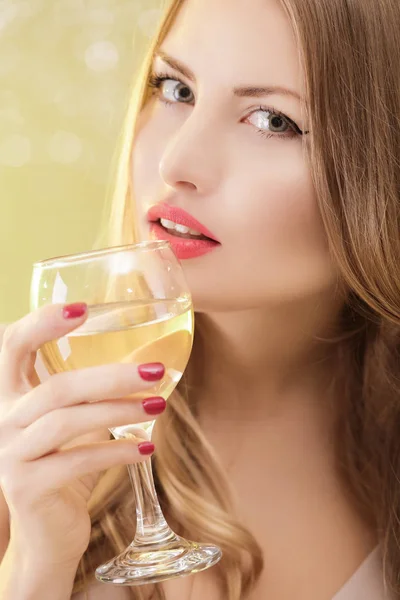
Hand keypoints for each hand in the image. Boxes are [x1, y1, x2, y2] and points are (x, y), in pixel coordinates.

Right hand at [0, 303, 165, 568]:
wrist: (46, 531)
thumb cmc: (66, 463)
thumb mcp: (75, 419)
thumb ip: (94, 389)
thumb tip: (151, 357)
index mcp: (10, 393)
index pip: (14, 346)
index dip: (43, 323)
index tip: (83, 308)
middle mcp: (2, 419)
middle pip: (57, 387)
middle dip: (111, 376)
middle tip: (157, 370)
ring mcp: (10, 454)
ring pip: (67, 421)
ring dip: (120, 411)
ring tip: (160, 405)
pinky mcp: (27, 487)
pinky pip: (76, 461)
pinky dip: (116, 453)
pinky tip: (145, 449)